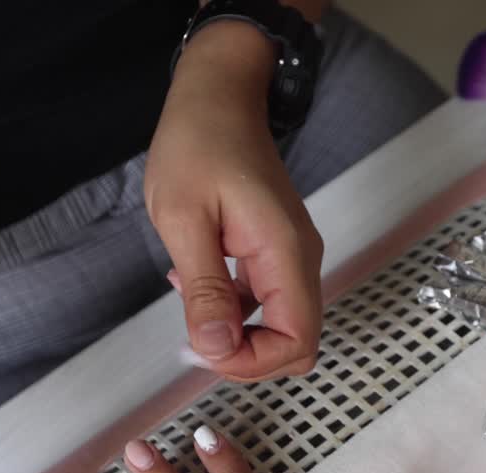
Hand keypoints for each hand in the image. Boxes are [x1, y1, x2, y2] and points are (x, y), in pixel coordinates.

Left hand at [147, 22, 323, 381]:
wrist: (218, 96)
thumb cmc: (197, 145)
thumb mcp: (184, 219)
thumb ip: (206, 288)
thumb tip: (218, 350)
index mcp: (285, 253)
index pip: (297, 342)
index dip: (252, 362)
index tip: (202, 347)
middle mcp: (301, 260)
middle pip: (297, 343)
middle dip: (247, 356)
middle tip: (193, 334)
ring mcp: (293, 256)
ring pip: (283, 327)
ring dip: (238, 334)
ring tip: (189, 299)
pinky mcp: (278, 252)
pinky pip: (269, 303)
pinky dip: (236, 310)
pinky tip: (198, 282)